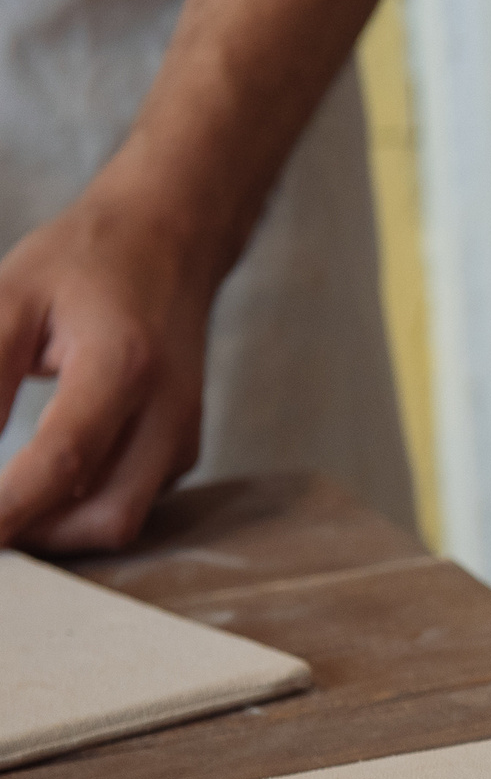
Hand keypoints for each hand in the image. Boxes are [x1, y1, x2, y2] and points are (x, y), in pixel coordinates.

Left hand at [0, 189, 216, 550]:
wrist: (169, 242)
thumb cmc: (85, 262)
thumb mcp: (9, 301)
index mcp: (123, 366)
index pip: (62, 463)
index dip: (8, 510)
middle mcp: (168, 411)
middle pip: (107, 516)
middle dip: (37, 537)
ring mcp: (184, 435)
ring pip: (123, 520)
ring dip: (59, 530)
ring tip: (5, 509)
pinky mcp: (184, 449)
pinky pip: (133, 501)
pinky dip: (82, 509)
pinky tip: (42, 485)